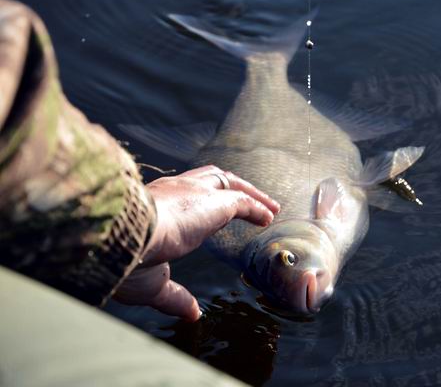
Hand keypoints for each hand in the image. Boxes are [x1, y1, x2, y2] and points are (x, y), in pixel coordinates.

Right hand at [113, 165, 279, 321]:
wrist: (118, 238)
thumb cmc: (125, 261)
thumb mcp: (153, 285)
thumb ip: (175, 297)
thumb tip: (192, 313)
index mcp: (154, 205)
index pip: (183, 194)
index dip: (203, 202)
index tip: (214, 216)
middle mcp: (174, 191)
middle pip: (210, 179)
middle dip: (231, 188)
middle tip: (250, 202)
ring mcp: (193, 193)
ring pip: (228, 183)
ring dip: (251, 195)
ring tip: (269, 208)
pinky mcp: (212, 203)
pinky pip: (241, 201)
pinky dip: (257, 207)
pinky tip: (268, 217)